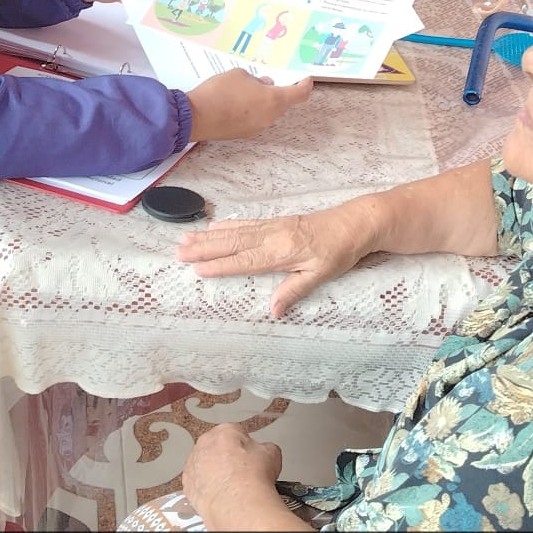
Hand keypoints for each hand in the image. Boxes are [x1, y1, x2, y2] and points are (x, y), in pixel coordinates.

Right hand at [177, 200, 380, 316]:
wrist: (353, 223)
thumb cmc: (339, 252)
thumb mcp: (320, 275)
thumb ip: (294, 291)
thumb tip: (273, 312)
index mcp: (281, 253)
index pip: (245, 261)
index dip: (220, 266)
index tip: (197, 269)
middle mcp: (272, 236)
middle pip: (232, 243)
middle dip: (204, 248)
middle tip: (179, 252)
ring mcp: (272, 226)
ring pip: (235, 231)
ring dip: (209, 236)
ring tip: (186, 239)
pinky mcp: (276, 221)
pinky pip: (245, 223)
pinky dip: (227, 225)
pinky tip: (214, 227)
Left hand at [182, 423, 281, 524]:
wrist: (238, 502)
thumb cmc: (252, 477)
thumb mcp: (272, 453)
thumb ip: (265, 448)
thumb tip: (265, 452)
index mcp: (226, 431)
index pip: (235, 432)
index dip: (244, 446)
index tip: (249, 456)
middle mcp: (205, 443)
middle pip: (217, 447)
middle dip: (227, 457)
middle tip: (240, 472)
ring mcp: (193, 463)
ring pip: (204, 464)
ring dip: (214, 472)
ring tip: (230, 486)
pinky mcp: (187, 483)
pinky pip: (197, 482)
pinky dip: (205, 488)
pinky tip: (219, 495)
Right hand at [186, 69, 313, 141]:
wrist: (196, 117)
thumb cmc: (220, 91)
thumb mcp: (240, 75)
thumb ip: (257, 80)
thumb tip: (264, 86)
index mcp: (274, 100)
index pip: (299, 94)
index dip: (305, 85)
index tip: (306, 79)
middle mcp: (270, 117)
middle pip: (282, 104)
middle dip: (278, 92)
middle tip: (265, 81)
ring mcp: (257, 128)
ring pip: (268, 112)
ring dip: (263, 102)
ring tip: (245, 91)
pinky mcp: (244, 134)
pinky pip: (255, 119)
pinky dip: (252, 111)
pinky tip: (236, 104)